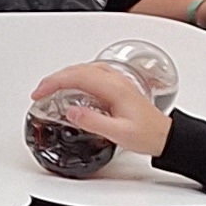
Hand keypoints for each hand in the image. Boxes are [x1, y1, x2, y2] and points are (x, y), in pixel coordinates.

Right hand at [32, 61, 169, 161]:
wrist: (166, 137)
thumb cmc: (148, 135)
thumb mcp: (118, 133)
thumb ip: (92, 121)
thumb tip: (70, 111)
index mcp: (114, 89)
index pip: (77, 77)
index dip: (54, 82)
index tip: (40, 93)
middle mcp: (116, 81)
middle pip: (78, 69)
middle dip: (54, 78)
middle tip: (39, 92)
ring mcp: (118, 82)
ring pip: (84, 69)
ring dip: (64, 75)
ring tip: (50, 87)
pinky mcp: (118, 87)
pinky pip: (92, 73)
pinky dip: (76, 76)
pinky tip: (72, 84)